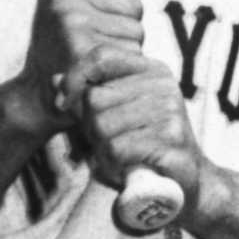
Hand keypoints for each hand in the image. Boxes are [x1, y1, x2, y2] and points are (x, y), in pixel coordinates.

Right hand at [17, 0, 146, 129]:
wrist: (38, 97)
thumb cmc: (63, 50)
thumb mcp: (78, 10)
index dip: (117, 5)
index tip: (87, 23)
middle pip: (135, 6)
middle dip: (125, 29)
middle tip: (92, 47)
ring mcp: (71, 22)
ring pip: (138, 32)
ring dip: (127, 50)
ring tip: (96, 61)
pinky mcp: (83, 52)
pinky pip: (133, 54)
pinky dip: (127, 69)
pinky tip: (104, 75)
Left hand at [76, 45, 204, 213]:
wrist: (185, 182)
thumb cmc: (142, 147)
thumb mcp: (112, 116)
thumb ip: (86, 97)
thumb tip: (54, 80)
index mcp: (151, 70)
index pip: (102, 56)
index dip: (74, 77)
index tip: (63, 104)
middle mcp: (163, 85)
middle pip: (95, 98)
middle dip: (90, 126)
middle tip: (107, 142)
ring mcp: (170, 110)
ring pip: (103, 126)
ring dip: (102, 149)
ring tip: (120, 156)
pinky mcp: (172, 139)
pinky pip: (118, 149)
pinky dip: (114, 164)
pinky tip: (129, 167)